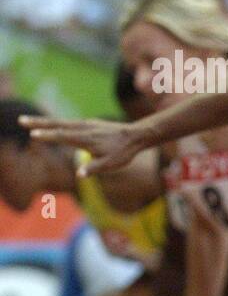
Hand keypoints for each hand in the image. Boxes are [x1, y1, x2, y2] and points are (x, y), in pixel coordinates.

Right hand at [20, 116, 144, 175]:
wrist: (137, 135)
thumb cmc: (124, 152)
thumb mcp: (111, 164)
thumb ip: (94, 168)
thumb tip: (79, 175)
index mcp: (86, 138)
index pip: (63, 136)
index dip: (48, 136)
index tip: (33, 134)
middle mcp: (84, 128)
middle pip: (58, 125)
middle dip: (38, 123)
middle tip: (21, 120)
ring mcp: (87, 124)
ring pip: (62, 122)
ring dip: (45, 121)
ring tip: (28, 121)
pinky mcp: (90, 123)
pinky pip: (70, 123)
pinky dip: (57, 123)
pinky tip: (51, 125)